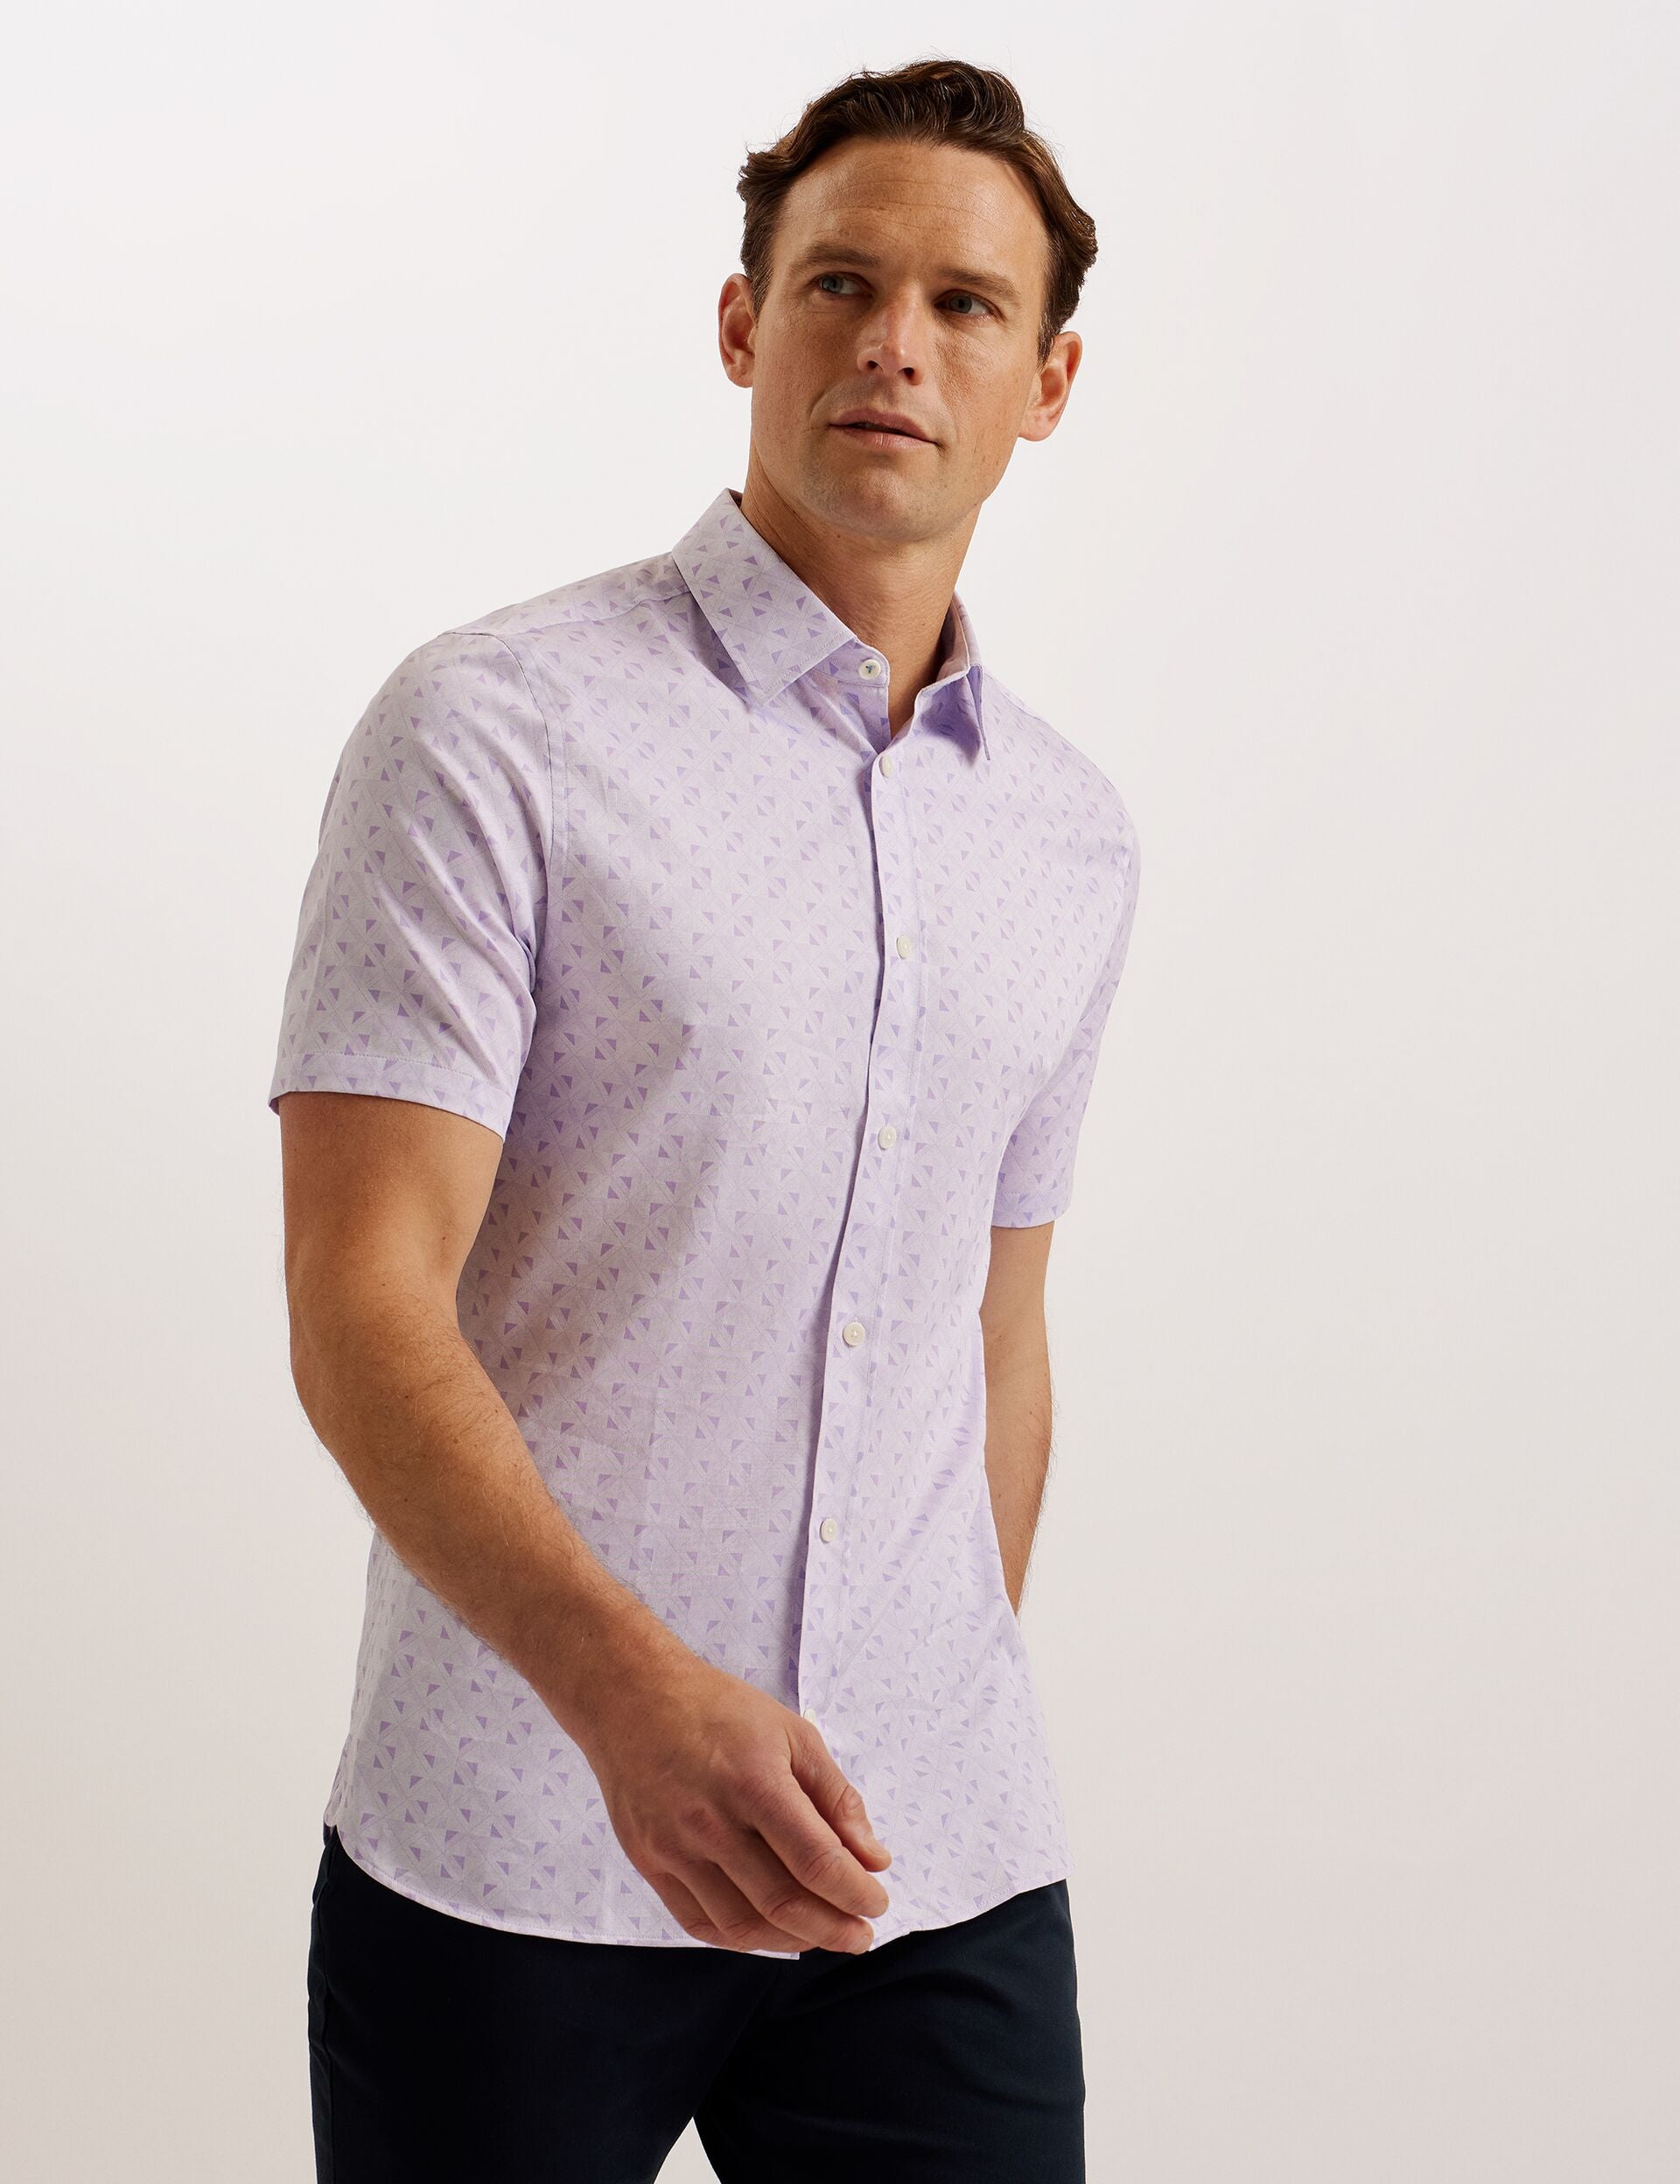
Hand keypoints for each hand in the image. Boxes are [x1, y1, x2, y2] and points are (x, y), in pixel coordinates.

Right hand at [573, 1648, 893, 1955]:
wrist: (632, 1698)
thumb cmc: (719, 1711)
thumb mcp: (792, 1734)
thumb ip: (836, 1798)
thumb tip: (873, 1859)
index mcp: (755, 1782)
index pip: (817, 1860)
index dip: (855, 1893)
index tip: (877, 1903)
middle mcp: (711, 1822)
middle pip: (783, 1902)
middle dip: (834, 1928)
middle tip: (860, 1934)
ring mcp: (674, 1848)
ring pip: (742, 1925)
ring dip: (792, 1940)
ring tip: (821, 1933)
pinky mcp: (649, 1862)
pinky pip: (699, 1923)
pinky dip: (742, 1937)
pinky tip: (769, 1928)